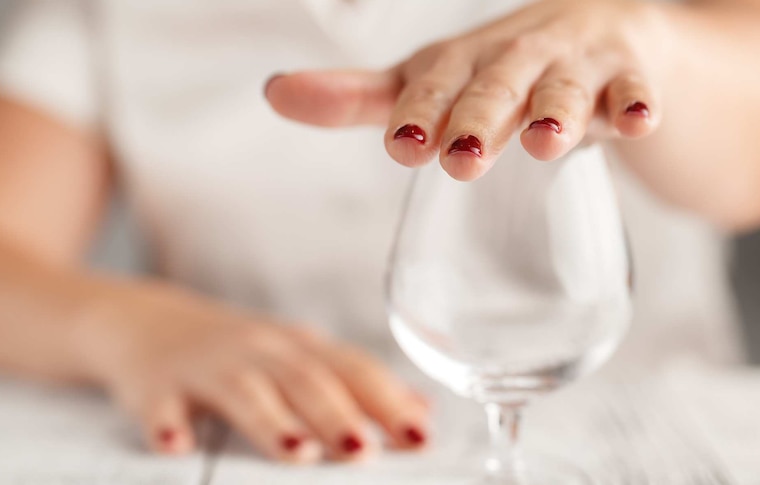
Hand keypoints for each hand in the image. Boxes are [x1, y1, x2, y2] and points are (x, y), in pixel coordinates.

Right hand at [76, 281, 427, 462]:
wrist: (145, 319)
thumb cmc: (237, 350)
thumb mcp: (300, 358)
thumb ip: (356, 384)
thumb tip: (422, 410)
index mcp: (299, 349)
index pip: (353, 369)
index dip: (388, 400)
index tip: (420, 436)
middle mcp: (259, 351)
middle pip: (304, 378)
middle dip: (336, 414)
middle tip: (362, 452)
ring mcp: (207, 364)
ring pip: (244, 389)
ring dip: (271, 420)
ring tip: (298, 453)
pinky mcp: (155, 381)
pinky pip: (159, 401)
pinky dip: (167, 421)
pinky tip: (175, 445)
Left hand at [265, 0, 667, 179]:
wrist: (604, 37)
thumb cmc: (504, 72)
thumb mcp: (437, 84)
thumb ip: (365, 99)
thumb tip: (274, 92)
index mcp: (466, 59)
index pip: (436, 81)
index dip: (419, 109)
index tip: (402, 145)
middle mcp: (518, 54)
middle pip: (499, 82)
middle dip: (481, 116)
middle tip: (462, 157)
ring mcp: (577, 63)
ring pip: (568, 85)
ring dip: (558, 109)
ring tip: (545, 140)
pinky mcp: (630, 76)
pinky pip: (637, 89)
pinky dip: (638, 103)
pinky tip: (640, 122)